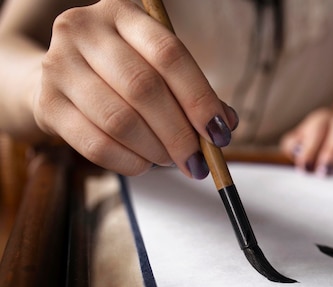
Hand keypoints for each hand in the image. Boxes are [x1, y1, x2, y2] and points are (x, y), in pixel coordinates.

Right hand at [33, 0, 236, 178]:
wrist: (56, 79)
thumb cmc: (120, 75)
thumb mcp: (156, 69)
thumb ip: (193, 92)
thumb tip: (224, 124)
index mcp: (122, 13)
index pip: (170, 54)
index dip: (200, 98)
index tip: (220, 133)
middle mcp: (85, 29)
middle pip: (144, 88)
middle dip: (180, 134)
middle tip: (198, 161)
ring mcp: (59, 65)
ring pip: (120, 120)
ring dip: (156, 151)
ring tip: (172, 161)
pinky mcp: (46, 104)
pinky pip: (95, 145)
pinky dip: (129, 162)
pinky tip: (144, 164)